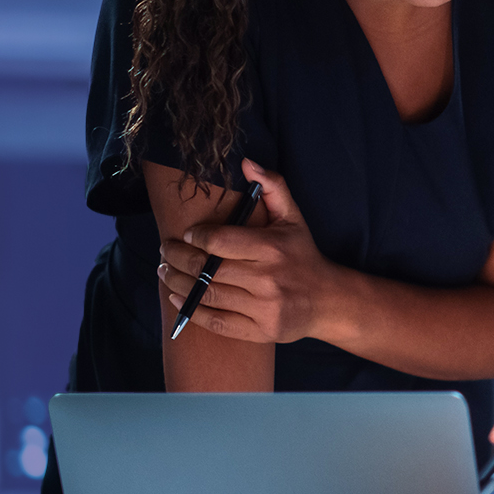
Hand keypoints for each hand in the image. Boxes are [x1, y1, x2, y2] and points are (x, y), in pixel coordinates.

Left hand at [158, 159, 336, 342]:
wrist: (328, 300)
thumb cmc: (303, 255)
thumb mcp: (293, 217)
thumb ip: (272, 187)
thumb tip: (246, 162)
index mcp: (272, 248)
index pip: (220, 241)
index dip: (196, 237)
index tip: (186, 235)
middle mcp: (268, 279)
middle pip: (207, 269)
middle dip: (177, 258)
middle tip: (165, 251)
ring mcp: (264, 308)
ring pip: (207, 295)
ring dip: (177, 283)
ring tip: (165, 272)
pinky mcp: (260, 331)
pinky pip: (217, 323)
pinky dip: (192, 312)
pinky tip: (178, 299)